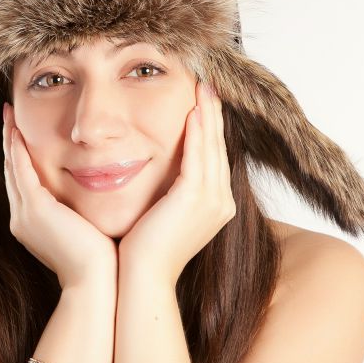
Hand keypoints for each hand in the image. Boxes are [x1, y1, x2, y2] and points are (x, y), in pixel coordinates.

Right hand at [2, 102, 117, 289]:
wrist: (97, 281)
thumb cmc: (99, 259)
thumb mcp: (84, 230)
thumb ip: (78, 212)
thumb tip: (90, 198)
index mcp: (32, 223)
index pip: (22, 181)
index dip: (18, 156)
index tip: (20, 132)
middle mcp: (22, 218)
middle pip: (11, 171)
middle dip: (8, 142)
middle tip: (7, 115)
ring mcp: (25, 214)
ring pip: (12, 167)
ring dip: (8, 139)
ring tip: (7, 114)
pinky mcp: (36, 209)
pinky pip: (21, 170)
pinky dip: (17, 149)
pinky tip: (16, 129)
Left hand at [118, 81, 235, 285]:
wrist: (142, 278)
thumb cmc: (145, 248)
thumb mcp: (164, 214)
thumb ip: (171, 192)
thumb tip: (163, 172)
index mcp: (215, 205)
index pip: (213, 157)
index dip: (210, 128)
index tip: (204, 102)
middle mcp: (221, 201)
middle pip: (218, 148)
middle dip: (214, 114)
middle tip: (209, 85)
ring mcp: (212, 201)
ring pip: (211, 148)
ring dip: (208, 116)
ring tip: (204, 88)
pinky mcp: (195, 198)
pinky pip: (198, 158)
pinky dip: (197, 133)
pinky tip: (193, 111)